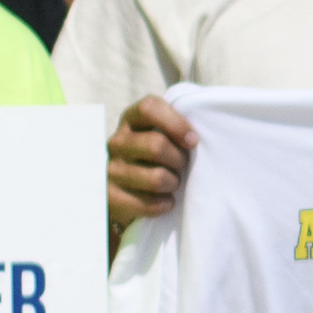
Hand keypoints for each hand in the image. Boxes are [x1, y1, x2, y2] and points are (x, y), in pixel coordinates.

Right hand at [106, 95, 196, 229]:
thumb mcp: (164, 134)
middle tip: (183, 166)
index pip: (149, 108)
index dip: (175, 123)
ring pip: (156, 178)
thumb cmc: (159, 157)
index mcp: (131, 120)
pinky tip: (164, 200)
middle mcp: (117, 142)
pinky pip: (149, 203)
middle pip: (156, 146)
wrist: (129, 192)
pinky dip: (164, 204)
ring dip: (173, 183)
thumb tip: (201, 133)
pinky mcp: (110, 197)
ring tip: (173, 183)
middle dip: (179, 159)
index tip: (193, 140)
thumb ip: (178, 126)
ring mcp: (111, 170)